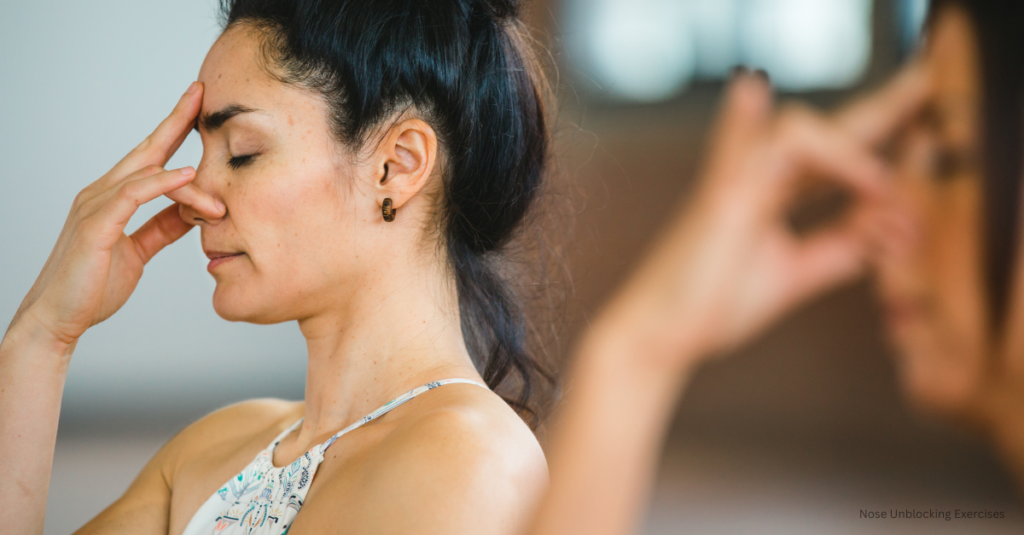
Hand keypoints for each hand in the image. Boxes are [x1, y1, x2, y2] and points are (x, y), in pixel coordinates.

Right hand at [11, 82, 223, 347]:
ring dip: (190, 180)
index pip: (150, 157)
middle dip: (177, 119)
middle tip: (203, 93)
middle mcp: (101, 193)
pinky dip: (163, 182)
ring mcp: (95, 206)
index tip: (201, 109)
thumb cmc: (93, 286)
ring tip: (221, 197)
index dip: (175, 130)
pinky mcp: (95, 224)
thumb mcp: (139, 251)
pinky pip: (134, 194)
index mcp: (113, 198)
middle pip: (147, 148)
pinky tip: (188, 177)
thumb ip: (162, 228)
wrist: (58, 318)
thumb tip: (193, 212)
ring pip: (147, 173)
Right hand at [599, 67, 927, 368]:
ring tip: (886, 186)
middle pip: (826, 128)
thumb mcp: (793, 275)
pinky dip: (824, 153)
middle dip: (882, 106)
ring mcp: (737, 183)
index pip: (835, 154)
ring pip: (800, 129)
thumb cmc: (712, 303)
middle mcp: (757, 178)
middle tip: (926, 79)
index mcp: (772, 194)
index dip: (879, 138)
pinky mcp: (723, 198)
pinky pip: (768, 151)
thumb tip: (891, 229)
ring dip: (852, 148)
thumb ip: (838, 250)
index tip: (923, 136)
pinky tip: (868, 177)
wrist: (663, 334)